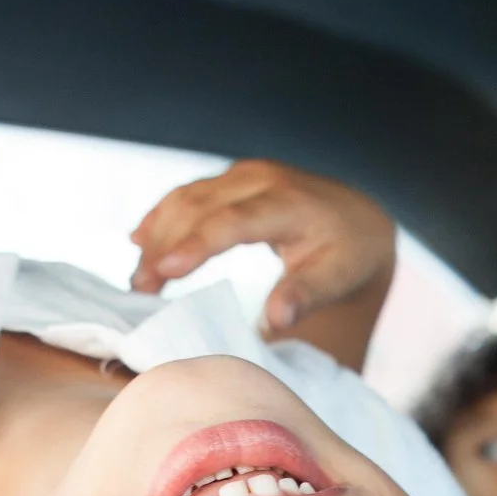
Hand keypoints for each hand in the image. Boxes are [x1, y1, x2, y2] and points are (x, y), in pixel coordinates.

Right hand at [128, 159, 395, 367]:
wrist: (358, 219)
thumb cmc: (348, 255)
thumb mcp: (338, 278)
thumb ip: (306, 296)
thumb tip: (277, 320)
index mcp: (290, 204)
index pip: (235, 222)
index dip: (197, 244)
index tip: (165, 271)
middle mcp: (262, 180)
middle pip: (199, 207)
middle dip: (164, 246)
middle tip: (139, 291)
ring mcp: (243, 175)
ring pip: (187, 198)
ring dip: (156, 235)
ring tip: (139, 279)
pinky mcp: (231, 179)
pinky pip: (188, 193)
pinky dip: (161, 216)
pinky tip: (139, 240)